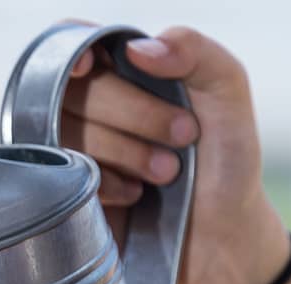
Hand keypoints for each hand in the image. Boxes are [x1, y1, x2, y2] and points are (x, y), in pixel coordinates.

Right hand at [61, 26, 290, 283]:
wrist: (219, 234)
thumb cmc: (225, 161)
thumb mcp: (227, 91)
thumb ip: (195, 50)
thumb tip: (136, 48)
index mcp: (124, 70)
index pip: (73, 41)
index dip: (72, 50)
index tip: (88, 68)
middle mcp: (92, 105)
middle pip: (72, 88)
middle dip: (133, 113)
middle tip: (183, 136)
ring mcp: (74, 149)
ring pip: (66, 132)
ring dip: (125, 151)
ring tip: (166, 172)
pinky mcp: (66, 192)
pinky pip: (63, 176)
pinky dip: (105, 182)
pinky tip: (134, 194)